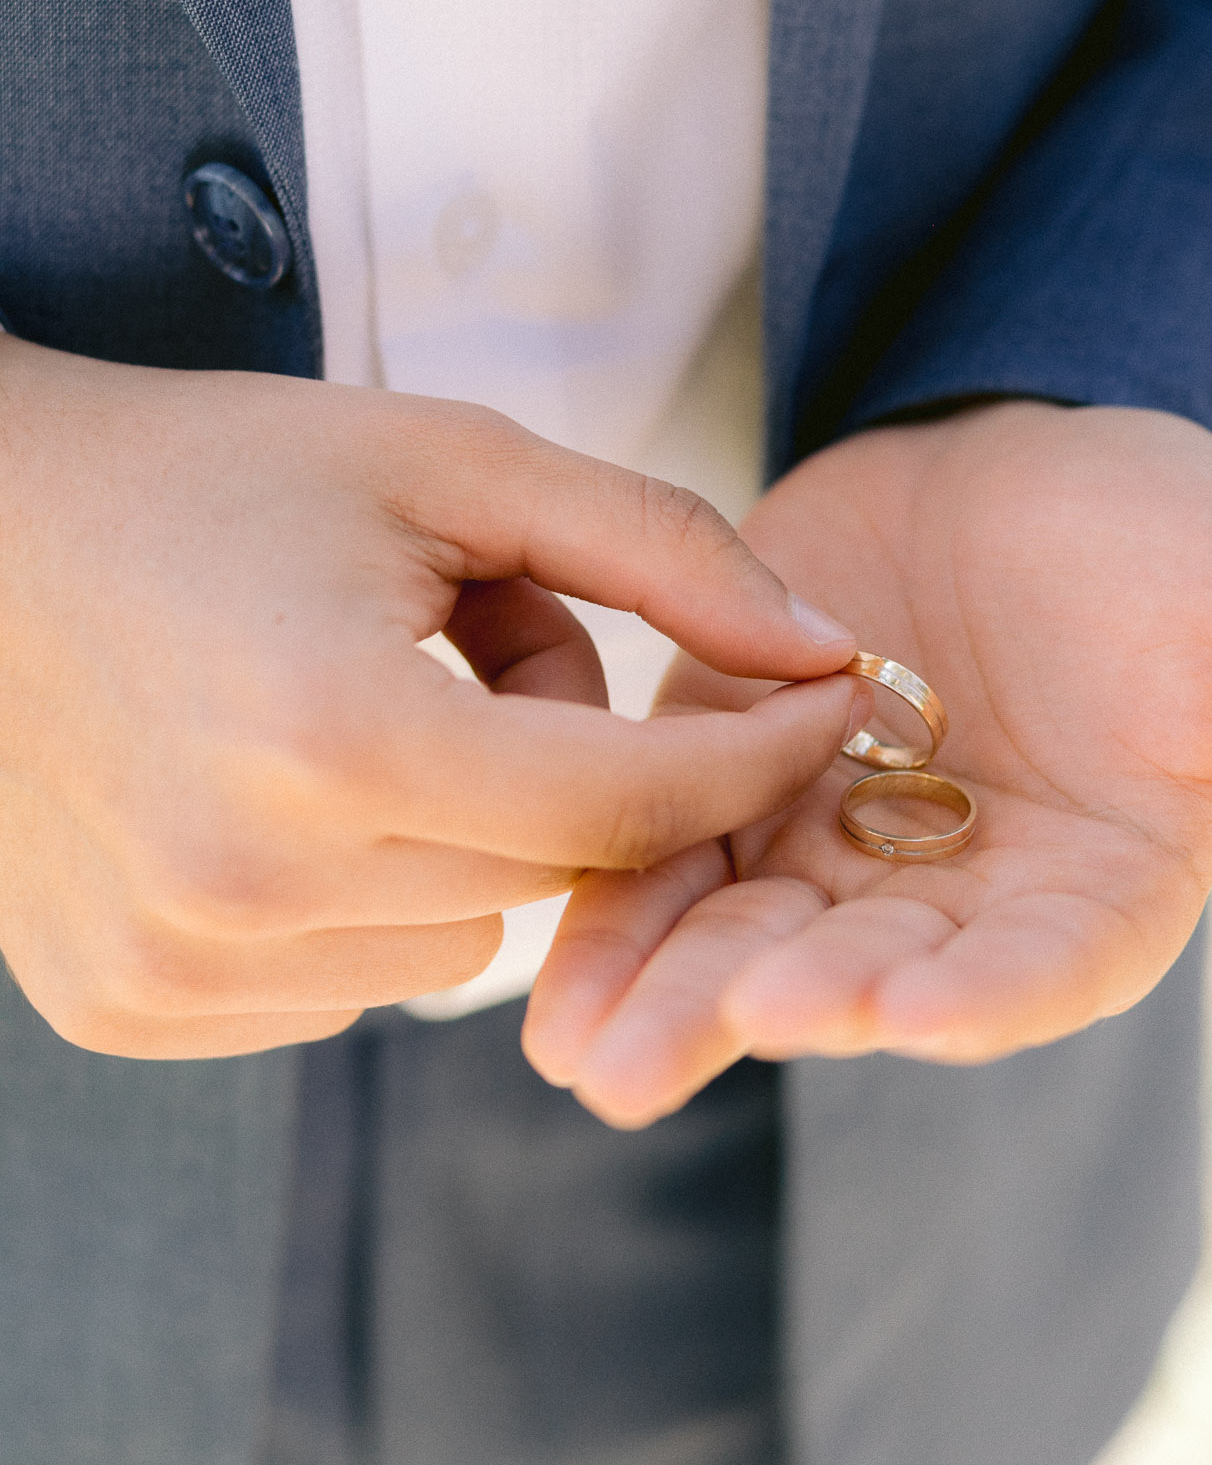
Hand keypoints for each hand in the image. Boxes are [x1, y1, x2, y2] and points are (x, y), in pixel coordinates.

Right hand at [0, 338, 865, 1058]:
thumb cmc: (217, 475)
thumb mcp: (448, 461)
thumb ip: (658, 547)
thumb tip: (824, 649)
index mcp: (338, 734)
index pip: (630, 803)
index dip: (755, 752)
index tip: (825, 697)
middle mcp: (250, 883)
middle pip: (555, 869)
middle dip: (576, 752)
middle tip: (487, 633)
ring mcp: (179, 965)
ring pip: (465, 933)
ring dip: (477, 828)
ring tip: (375, 702)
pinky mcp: (134, 1004)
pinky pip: (355, 977)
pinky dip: (375, 890)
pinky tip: (293, 786)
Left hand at [525, 402, 1211, 1123]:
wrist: (1021, 451)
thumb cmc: (1170, 532)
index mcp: (1096, 887)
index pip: (1038, 966)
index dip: (972, 995)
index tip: (892, 1011)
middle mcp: (962, 895)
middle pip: (872, 974)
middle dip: (787, 1002)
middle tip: (700, 1032)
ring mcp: (844, 844)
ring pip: (752, 934)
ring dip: (671, 993)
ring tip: (585, 1053)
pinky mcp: (742, 776)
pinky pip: (674, 857)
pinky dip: (618, 908)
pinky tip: (550, 975)